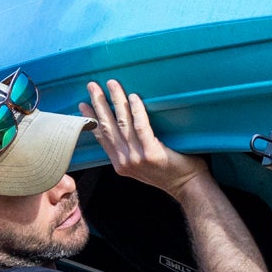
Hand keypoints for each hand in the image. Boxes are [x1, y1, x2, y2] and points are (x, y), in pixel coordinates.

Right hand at [79, 78, 207, 196]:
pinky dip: (136, 110)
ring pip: (122, 123)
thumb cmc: (169, 172)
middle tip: (92, 85)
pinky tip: (133, 97)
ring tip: (112, 84)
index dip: (91, 119)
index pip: (102, 137)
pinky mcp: (151, 153)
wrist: (188, 187)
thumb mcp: (141, 164)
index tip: (83, 104)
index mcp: (120, 164)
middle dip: (98, 104)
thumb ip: (129, 150)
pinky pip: (141, 126)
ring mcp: (137, 158)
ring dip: (115, 100)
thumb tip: (122, 126)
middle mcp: (125, 161)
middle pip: (107, 127)